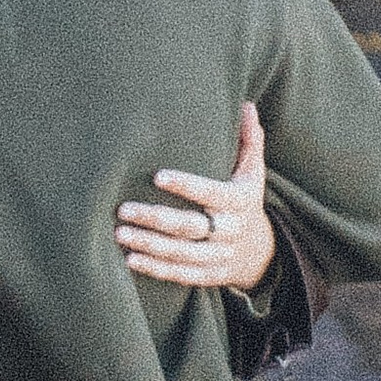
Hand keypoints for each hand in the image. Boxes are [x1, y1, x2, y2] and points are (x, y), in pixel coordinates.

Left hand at [116, 103, 278, 293]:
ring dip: (150, 245)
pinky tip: (130, 259)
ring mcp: (220, 257)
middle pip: (191, 227)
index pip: (212, 193)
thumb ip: (249, 140)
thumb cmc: (245, 200)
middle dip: (156, 219)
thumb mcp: (253, 172)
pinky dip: (155, 268)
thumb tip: (246, 105)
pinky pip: (180, 274)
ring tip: (120, 233)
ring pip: (182, 253)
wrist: (261, 251)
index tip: (157, 176)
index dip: (187, 186)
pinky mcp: (208, 276)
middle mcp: (230, 231)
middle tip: (123, 209)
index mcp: (239, 201)